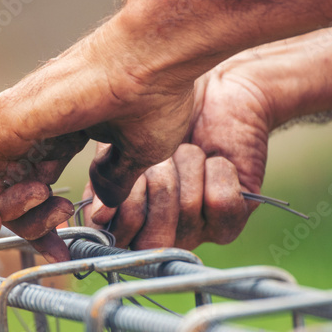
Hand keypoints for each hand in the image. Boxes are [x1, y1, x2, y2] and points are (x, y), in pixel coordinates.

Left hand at [0, 13, 202, 261]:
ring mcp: (18, 120)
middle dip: (27, 223)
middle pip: (6, 189)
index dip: (43, 226)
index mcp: (61, 132)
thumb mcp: (136, 152)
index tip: (61, 250)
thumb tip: (106, 198)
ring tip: (48, 203)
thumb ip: (115, 177)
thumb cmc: (154, 94)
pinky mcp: (8, 118)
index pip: (34, 185)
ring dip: (8, 211)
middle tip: (59, 218)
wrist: (154, 61)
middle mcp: (34, 126)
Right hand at [85, 48, 278, 249]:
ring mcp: (196, 231)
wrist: (216, 91)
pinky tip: (217, 160)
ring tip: (190, 149)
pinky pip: (220, 202)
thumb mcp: (122, 140)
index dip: (126, 209)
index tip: (134, 174)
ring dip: (187, 164)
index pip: (119, 241)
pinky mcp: (231, 219)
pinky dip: (217, 170)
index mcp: (126, 219)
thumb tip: (100, 215)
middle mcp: (159, 233)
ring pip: (186, 208)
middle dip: (157, 185)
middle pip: (153, 238)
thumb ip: (104, 177)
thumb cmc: (161, 113)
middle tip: (164, 160)